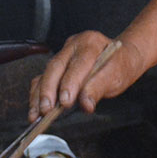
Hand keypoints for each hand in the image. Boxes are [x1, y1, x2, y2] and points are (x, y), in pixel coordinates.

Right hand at [27, 33, 141, 118]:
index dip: (70, 84)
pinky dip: (37, 95)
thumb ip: (99, 88)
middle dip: (48, 91)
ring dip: (39, 96)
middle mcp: (73, 46)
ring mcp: (62, 55)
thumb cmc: (119, 65)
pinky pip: (42, 79)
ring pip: (45, 74)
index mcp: (90, 43)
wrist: (121, 58)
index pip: (78, 64)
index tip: (65, 103)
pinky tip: (35, 109)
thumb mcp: (116, 76)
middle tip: (46, 110)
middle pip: (55, 67)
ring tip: (36, 114)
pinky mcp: (56, 66)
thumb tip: (85, 105)